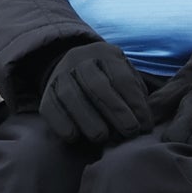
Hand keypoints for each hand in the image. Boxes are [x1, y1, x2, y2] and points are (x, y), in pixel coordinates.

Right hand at [39, 40, 156, 150]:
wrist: (73, 67)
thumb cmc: (109, 79)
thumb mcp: (126, 76)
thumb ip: (135, 94)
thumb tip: (143, 122)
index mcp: (106, 54)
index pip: (122, 79)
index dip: (135, 103)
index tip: (145, 125)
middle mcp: (80, 61)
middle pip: (97, 86)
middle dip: (116, 111)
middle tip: (130, 132)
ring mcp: (60, 75)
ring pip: (71, 96)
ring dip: (88, 120)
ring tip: (103, 137)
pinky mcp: (46, 93)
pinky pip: (50, 107)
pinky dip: (61, 123)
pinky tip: (74, 137)